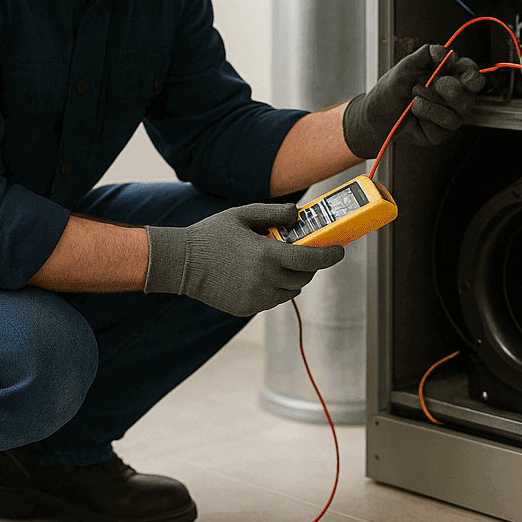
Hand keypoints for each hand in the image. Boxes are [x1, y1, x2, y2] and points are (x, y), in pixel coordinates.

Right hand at [143, 203, 344, 316]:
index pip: (311, 259)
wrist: (182, 263)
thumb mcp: (243, 214)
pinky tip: (260, 275)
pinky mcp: (247, 308)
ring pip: (290, 292)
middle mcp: (265, 279)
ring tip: (279, 263)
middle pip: (304, 278)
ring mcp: (256, 297)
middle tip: (306, 253)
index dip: (330, 256)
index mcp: (267, 255)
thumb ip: (274, 213)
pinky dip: (275, 289)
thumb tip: (299, 214)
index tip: (339, 251)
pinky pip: (272, 300)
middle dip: (310, 266)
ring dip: (293, 279)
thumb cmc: (211, 235)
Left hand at [342, 44, 485, 158]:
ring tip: (414, 99)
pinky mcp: (443, 132)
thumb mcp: (406, 65)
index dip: (471, 72)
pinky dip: (427, 114)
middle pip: (470, 91)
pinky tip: (416, 114)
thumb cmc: (390, 91)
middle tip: (431, 84)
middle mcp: (452, 95)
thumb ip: (427, 54)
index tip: (460, 73)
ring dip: (432, 100)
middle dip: (450, 87)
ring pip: (460, 108)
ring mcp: (449, 114)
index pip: (470, 71)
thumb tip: (447, 52)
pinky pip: (447, 123)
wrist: (375, 116)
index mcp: (447, 75)